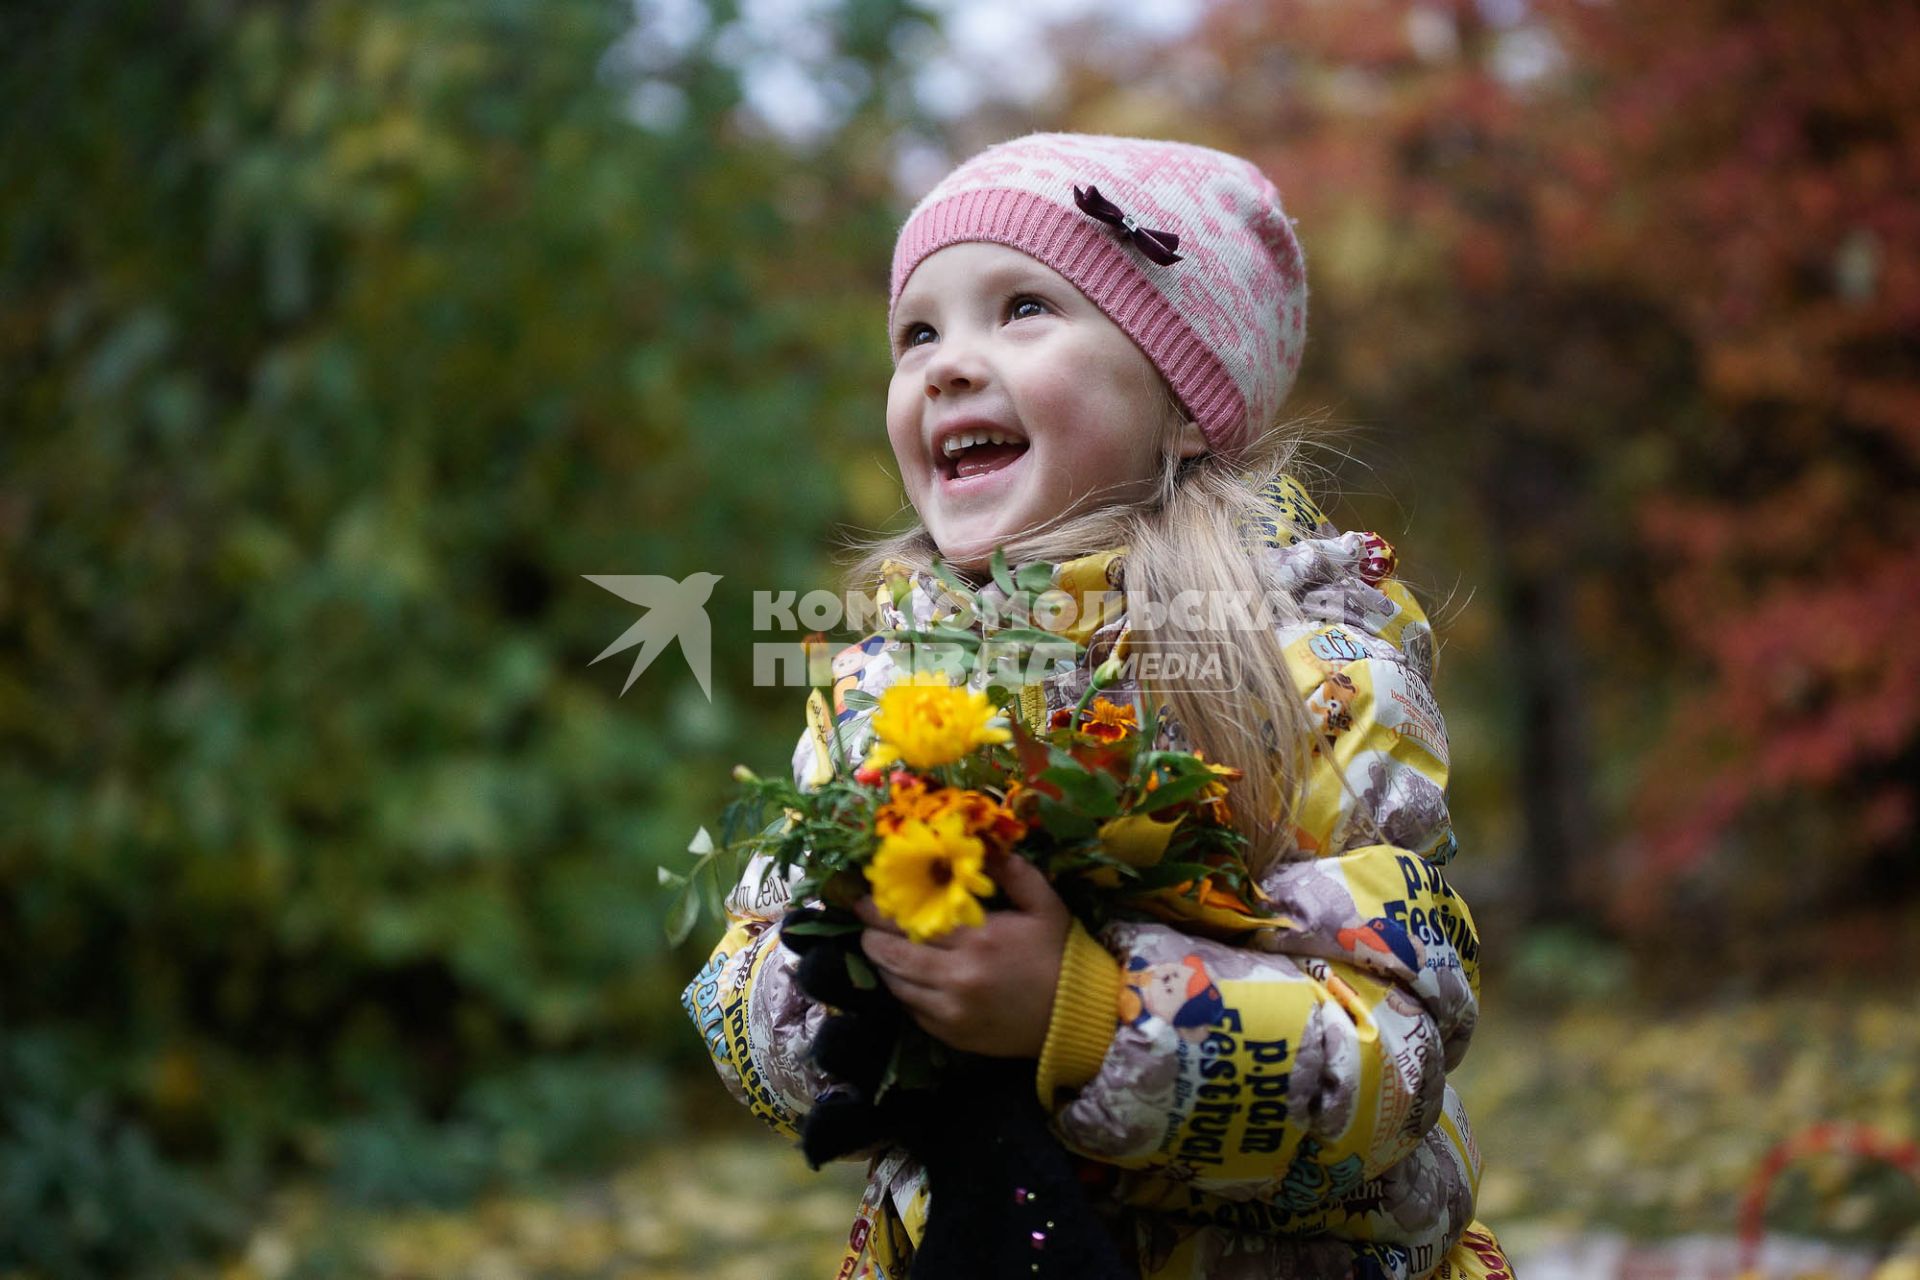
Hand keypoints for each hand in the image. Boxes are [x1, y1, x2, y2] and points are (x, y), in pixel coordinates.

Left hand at [855, 854, 1069, 1057]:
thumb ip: (1014, 872)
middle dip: (872, 937)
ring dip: (883, 965)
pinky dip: (903, 992)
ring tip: (878, 948)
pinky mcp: (952, 1035)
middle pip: (894, 954)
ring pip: (897, 985)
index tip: (865, 900)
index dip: (882, 910)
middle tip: (864, 924)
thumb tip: (984, 846)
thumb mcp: (1044, 904)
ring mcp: (951, 1010)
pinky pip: (913, 1011)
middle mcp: (957, 976)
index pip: (913, 921)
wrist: (1078, 1016)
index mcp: (978, 938)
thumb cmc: (1060, 955)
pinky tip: (904, 978)